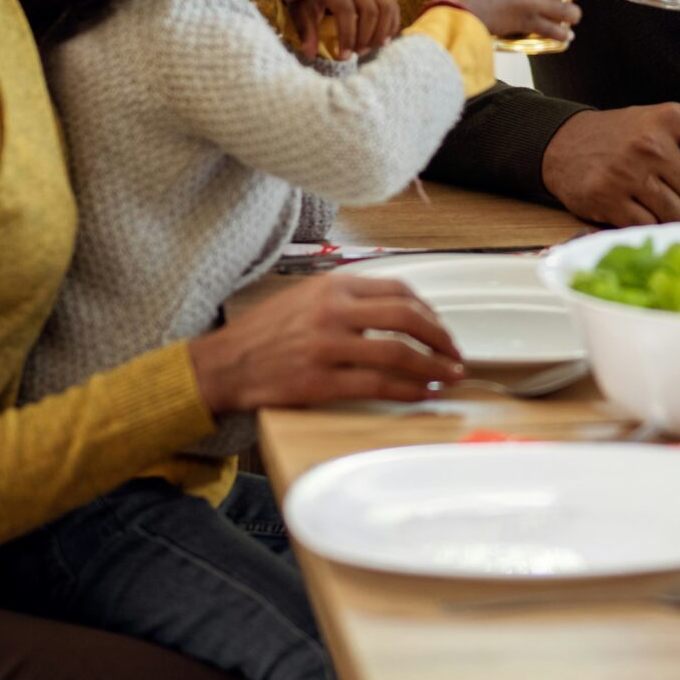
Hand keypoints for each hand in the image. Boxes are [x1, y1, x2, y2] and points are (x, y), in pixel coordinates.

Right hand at [184, 275, 462, 412]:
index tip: (442, 329)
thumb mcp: (307, 297)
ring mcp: (327, 345)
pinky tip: (422, 394)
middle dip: (440, 338)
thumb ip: (349, 298)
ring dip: (432, 366)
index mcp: (334, 285)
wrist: (223, 363)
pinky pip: (377, 384)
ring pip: (398, 352)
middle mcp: (333, 310)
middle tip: (456, 355)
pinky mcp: (320, 380)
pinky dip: (407, 390)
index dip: (430, 312)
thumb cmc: (266, 333)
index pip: (399, 291)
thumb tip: (399, 310)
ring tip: (448, 377)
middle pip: (407, 318)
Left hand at [289, 0, 403, 59]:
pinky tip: (383, 40)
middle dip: (366, 37)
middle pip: (370, 11)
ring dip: (382, 32)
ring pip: (386, 7)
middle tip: (358, 53)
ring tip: (371, 48)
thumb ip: (307, 31)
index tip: (343, 56)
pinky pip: (392, 5)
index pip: (346, 12)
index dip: (347, 36)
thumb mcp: (300, 11)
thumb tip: (311, 54)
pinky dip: (391, 24)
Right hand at [541, 104, 679, 226]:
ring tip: (655, 198)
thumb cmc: (623, 136)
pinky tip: (636, 206)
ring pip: (678, 214)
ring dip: (671, 214)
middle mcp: (652, 143)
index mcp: (673, 119)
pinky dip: (648, 222)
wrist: (565, 142)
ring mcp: (629, 172)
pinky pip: (649, 225)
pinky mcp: (609, 199)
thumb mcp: (664, 125)